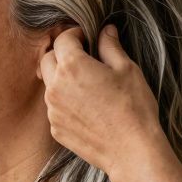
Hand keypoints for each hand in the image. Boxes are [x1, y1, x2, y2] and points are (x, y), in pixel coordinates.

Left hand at [39, 26, 162, 175]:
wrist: (132, 151)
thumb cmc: (133, 108)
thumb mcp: (127, 69)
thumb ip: (110, 46)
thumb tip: (105, 30)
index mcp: (72, 66)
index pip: (63, 39)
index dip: (76, 34)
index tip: (87, 38)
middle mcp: (55, 87)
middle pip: (48, 59)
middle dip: (62, 54)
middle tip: (83, 57)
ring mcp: (53, 110)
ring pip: (49, 85)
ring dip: (62, 79)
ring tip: (87, 85)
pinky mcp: (55, 128)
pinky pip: (55, 107)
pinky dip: (66, 102)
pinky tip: (87, 108)